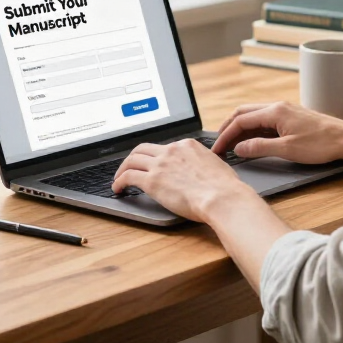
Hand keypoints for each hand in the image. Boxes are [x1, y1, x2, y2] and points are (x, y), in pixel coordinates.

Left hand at [112, 139, 255, 222]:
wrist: (222, 197)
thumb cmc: (225, 187)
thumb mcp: (215, 165)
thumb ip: (203, 163)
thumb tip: (203, 170)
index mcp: (187, 145)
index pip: (164, 147)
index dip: (155, 156)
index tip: (152, 164)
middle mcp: (172, 150)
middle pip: (143, 149)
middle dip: (133, 157)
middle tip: (129, 167)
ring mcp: (161, 164)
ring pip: (132, 160)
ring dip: (122, 168)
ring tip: (118, 178)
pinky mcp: (152, 181)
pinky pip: (128, 176)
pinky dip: (119, 181)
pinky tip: (118, 189)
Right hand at [210, 101, 342, 164]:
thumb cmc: (321, 144)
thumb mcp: (287, 149)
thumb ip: (260, 148)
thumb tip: (239, 148)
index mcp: (274, 112)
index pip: (241, 120)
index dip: (226, 135)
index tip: (218, 149)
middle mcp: (277, 107)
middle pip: (244, 113)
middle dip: (228, 128)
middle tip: (219, 145)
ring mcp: (285, 111)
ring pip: (254, 116)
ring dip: (241, 129)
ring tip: (232, 145)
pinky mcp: (291, 117)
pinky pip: (265, 121)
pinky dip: (253, 130)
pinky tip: (252, 142)